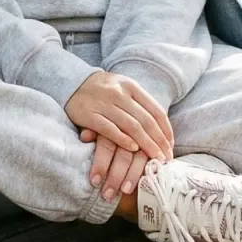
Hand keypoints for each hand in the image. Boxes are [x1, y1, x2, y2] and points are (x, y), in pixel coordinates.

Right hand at [65, 70, 172, 204]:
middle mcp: (119, 93)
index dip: (165, 130)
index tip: (170, 147)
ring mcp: (104, 103)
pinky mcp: (89, 114)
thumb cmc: (103, 90)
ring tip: (154, 159)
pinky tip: (133, 149)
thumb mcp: (123, 89)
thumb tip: (162, 132)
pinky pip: (110, 129)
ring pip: (131, 126)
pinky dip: (123, 140)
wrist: (71, 82)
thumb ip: (139, 105)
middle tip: (166, 159)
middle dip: (158, 142)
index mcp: (131, 87)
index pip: (155, 110)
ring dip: (146, 145)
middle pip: (146, 121)